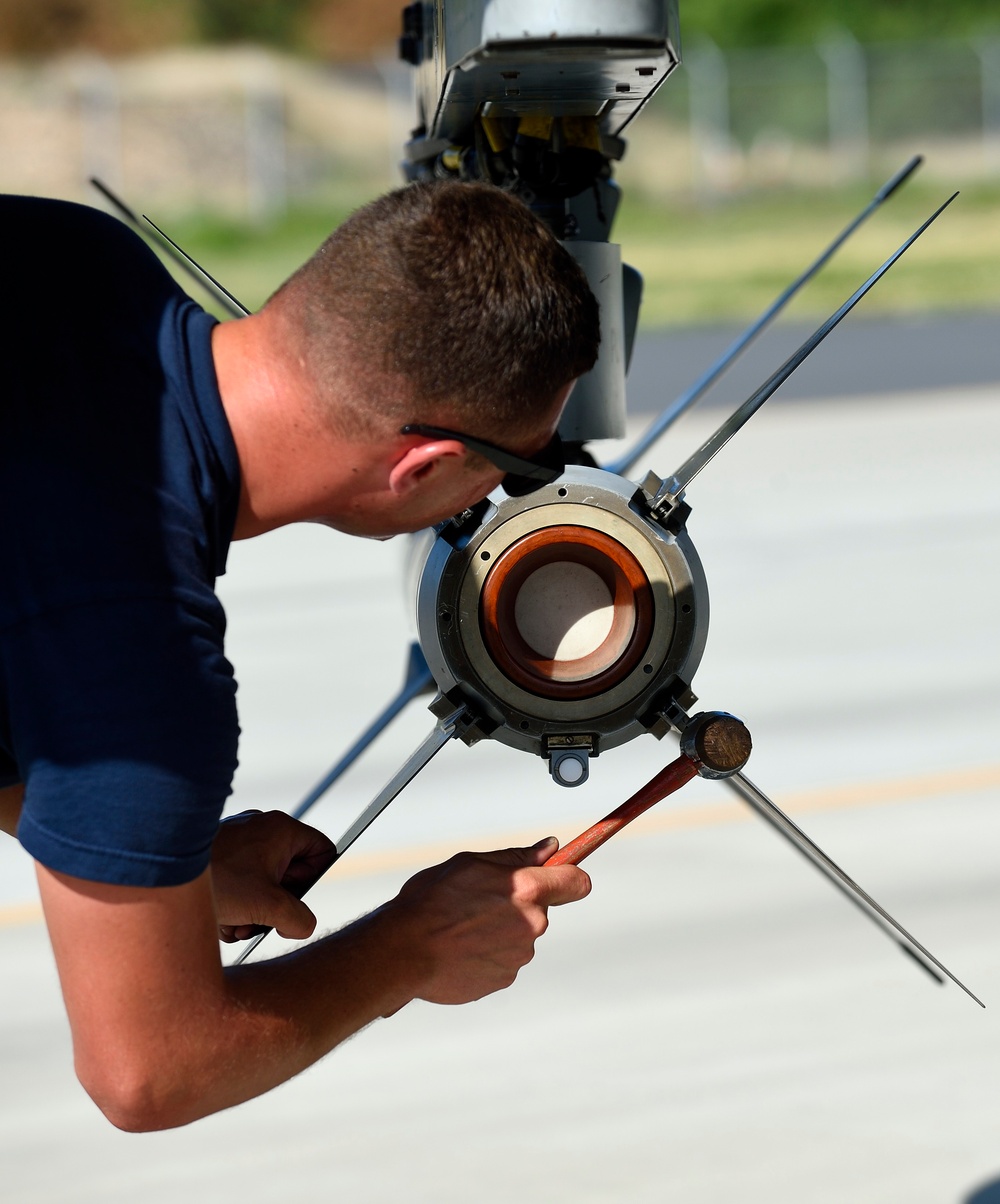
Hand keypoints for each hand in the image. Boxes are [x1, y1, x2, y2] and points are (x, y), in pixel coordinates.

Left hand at [211, 810, 336, 942]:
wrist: (160, 879)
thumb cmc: (216, 882)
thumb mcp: (266, 907)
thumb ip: (298, 919)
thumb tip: (302, 925)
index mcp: (281, 830)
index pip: (321, 851)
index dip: (313, 882)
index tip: (294, 903)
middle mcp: (262, 828)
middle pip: (289, 872)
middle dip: (277, 905)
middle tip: (259, 922)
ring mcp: (239, 839)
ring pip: (264, 881)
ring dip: (254, 911)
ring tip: (234, 925)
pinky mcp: (219, 852)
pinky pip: (241, 880)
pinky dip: (236, 903)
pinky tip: (220, 918)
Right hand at [381, 836, 590, 1007]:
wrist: (404, 952)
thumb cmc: (432, 902)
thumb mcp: (471, 864)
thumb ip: (517, 858)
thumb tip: (548, 849)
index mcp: (527, 890)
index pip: (576, 881)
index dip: (570, 876)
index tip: (563, 874)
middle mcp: (532, 925)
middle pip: (540, 909)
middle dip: (518, 904)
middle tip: (480, 901)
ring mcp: (519, 955)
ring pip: (519, 935)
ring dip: (500, 930)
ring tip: (462, 927)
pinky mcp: (504, 979)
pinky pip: (504, 959)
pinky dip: (487, 953)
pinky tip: (461, 948)